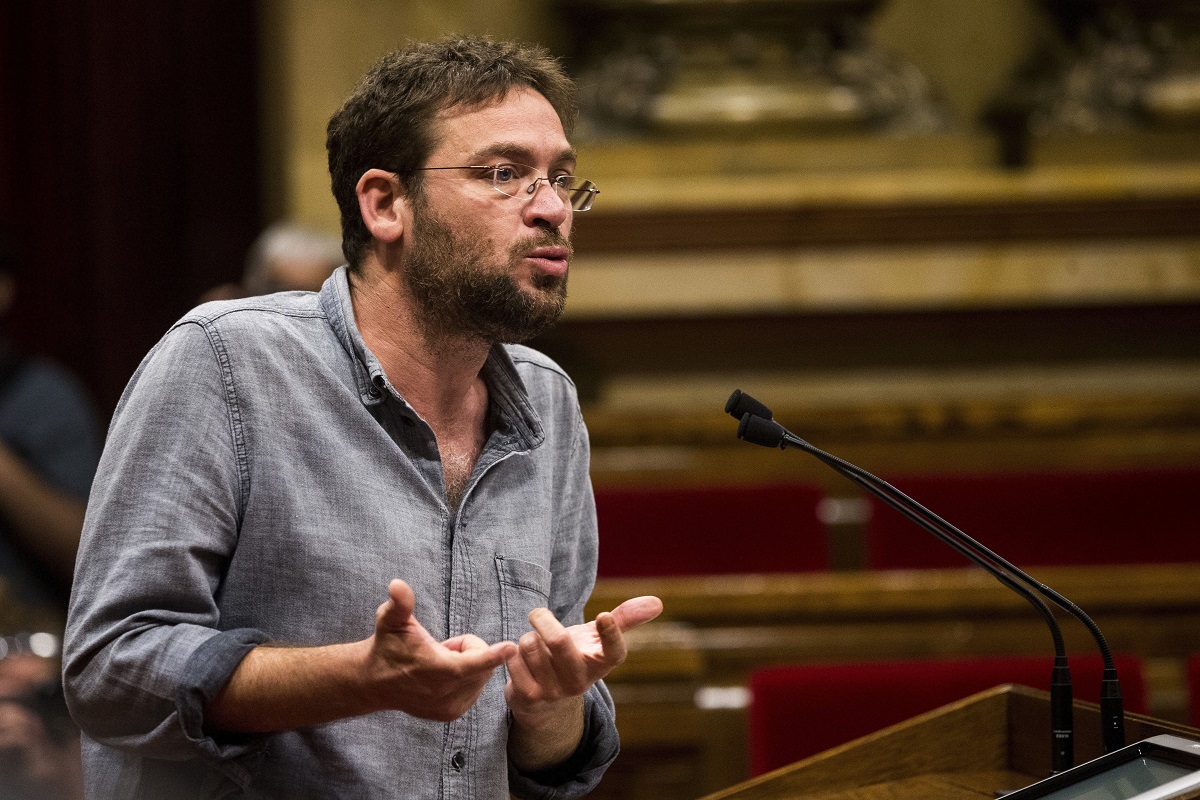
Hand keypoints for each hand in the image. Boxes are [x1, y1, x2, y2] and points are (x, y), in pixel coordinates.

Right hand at [367, 579, 517, 721]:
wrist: (374, 682)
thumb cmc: (387, 645)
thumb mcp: (390, 619)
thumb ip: (399, 603)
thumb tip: (397, 584)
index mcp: (436, 670)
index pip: (471, 662)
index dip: (493, 654)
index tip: (512, 647)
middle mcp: (444, 694)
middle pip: (482, 664)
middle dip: (470, 650)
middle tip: (443, 647)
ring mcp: (449, 708)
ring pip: (481, 677)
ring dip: (468, 665)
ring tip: (439, 662)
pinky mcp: (450, 714)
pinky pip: (475, 688)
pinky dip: (466, 679)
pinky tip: (442, 676)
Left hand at [504, 595, 662, 717]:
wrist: (545, 701)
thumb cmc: (575, 658)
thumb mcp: (596, 640)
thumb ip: (624, 619)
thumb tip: (658, 602)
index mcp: (600, 665)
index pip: (614, 654)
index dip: (611, 635)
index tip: (604, 615)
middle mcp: (580, 682)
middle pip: (560, 642)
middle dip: (544, 619)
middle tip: (538, 613)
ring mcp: (554, 692)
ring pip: (530, 645)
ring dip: (527, 636)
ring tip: (532, 644)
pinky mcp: (528, 698)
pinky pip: (513, 660)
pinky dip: (512, 652)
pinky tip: (519, 659)